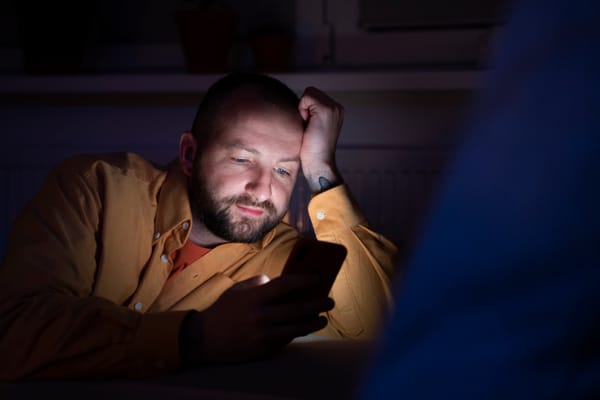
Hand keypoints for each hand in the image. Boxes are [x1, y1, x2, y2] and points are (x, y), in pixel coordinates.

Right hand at [180, 274, 334, 364]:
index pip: (286, 285)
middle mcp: (261, 315)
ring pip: (297, 328)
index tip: (319, 279)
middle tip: (329, 301)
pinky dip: (297, 333)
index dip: (305, 280)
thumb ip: (258, 284)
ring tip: (323, 318)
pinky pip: (286, 339)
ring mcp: (264, 333)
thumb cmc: (222, 311)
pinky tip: (304, 328)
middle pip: (298, 308)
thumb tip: (278, 281)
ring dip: (313, 322)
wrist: (204, 339)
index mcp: (255, 297)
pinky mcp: (264, 348)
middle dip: (317, 304)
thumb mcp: (238, 291)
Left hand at [298, 87, 343, 192]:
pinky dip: (303, 110)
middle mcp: (337, 107)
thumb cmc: (311, 150)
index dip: (305, 109)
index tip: (310, 127)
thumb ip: (309, 113)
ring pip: (309, 92)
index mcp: (335, 111)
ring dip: (303, 109)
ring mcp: (334, 107)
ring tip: (309, 127)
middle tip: (309, 128)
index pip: (313, 95)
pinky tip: (309, 125)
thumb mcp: (311, 127)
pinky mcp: (327, 110)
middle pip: (311, 91)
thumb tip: (296, 104)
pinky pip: (307, 96)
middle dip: (304, 107)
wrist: (318, 164)